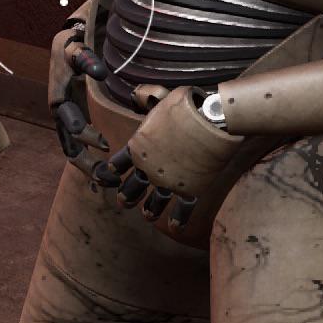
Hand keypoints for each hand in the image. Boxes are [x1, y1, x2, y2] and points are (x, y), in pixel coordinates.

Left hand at [91, 89, 243, 233]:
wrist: (212, 120)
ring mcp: (168, 181)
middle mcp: (149, 168)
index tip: (110, 176)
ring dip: (150, 210)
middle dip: (128, 195)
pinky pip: (182, 207)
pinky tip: (176, 227)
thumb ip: (146, 98)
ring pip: (155, 200)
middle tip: (124, 202)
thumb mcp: (161, 98)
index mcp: (138, 146)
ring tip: (147, 216)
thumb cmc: (187, 106)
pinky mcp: (189, 188)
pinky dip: (179, 218)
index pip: (119, 163)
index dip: (113, 170)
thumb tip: (135, 94)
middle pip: (133, 186)